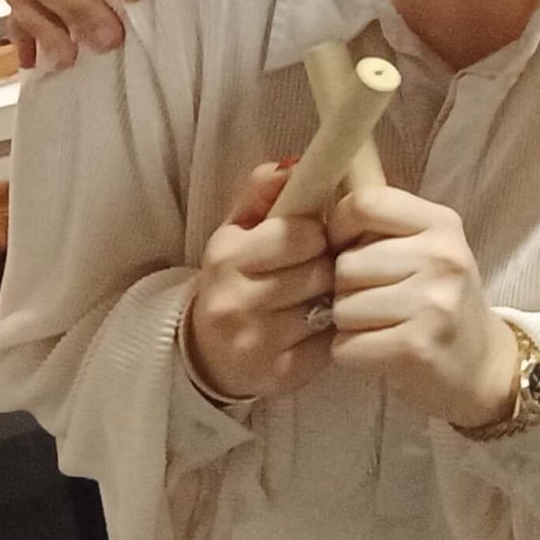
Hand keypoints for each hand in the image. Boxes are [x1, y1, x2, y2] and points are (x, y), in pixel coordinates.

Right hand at [184, 162, 336, 404]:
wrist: (206, 351)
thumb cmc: (235, 277)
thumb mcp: (238, 230)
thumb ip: (263, 191)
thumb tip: (295, 164)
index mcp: (226, 257)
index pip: (298, 234)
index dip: (317, 232)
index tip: (315, 236)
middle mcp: (234, 302)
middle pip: (319, 270)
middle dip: (330, 265)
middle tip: (323, 268)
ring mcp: (255, 343)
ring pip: (329, 308)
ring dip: (333, 299)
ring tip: (321, 295)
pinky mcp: (278, 376)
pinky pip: (330, 346)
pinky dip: (331, 334)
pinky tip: (317, 327)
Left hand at [324, 187, 518, 429]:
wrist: (480, 363)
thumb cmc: (438, 300)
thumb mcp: (425, 248)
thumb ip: (381, 227)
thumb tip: (314, 216)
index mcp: (441, 223)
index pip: (364, 203)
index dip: (339, 229)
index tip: (348, 249)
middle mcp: (443, 257)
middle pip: (345, 264)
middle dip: (345, 289)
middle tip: (375, 301)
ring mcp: (433, 303)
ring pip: (342, 307)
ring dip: (348, 324)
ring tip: (380, 326)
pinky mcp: (417, 346)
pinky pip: (347, 346)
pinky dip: (353, 354)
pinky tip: (381, 351)